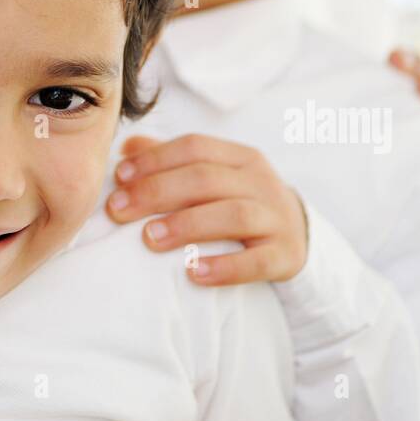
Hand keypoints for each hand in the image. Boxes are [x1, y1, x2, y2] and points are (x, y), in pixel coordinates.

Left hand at [106, 133, 307, 284]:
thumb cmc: (241, 202)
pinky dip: (225, 268)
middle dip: (157, 192)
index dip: (155, 159)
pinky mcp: (286, 255)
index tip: (119, 176)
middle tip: (118, 210)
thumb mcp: (216, 176)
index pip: (195, 147)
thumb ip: (173, 161)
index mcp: (240, 157)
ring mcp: (276, 218)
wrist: (300, 236)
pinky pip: (256, 262)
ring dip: (187, 225)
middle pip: (206, 179)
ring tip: (150, 238)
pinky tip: (194, 273)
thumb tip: (127, 148)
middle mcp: (260, 182)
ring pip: (232, 215)